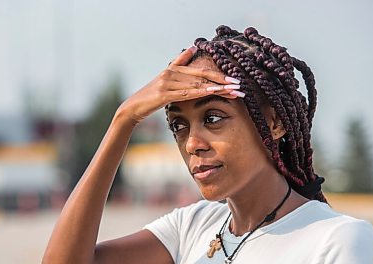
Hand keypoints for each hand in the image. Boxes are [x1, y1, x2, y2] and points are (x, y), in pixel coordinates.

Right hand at [116, 46, 242, 124]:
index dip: (219, 75)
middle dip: (223, 81)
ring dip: (217, 88)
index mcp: (174, 69)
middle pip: (202, 77)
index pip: (201, 71)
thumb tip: (192, 46)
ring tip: (233, 92)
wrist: (133, 108)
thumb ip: (179, 62)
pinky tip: (213, 93)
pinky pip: (186, 93)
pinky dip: (201, 93)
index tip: (235, 79)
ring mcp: (167, 83)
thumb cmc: (151, 96)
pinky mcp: (163, 94)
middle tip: (239, 86)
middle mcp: (171, 73)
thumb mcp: (165, 78)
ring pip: (197, 85)